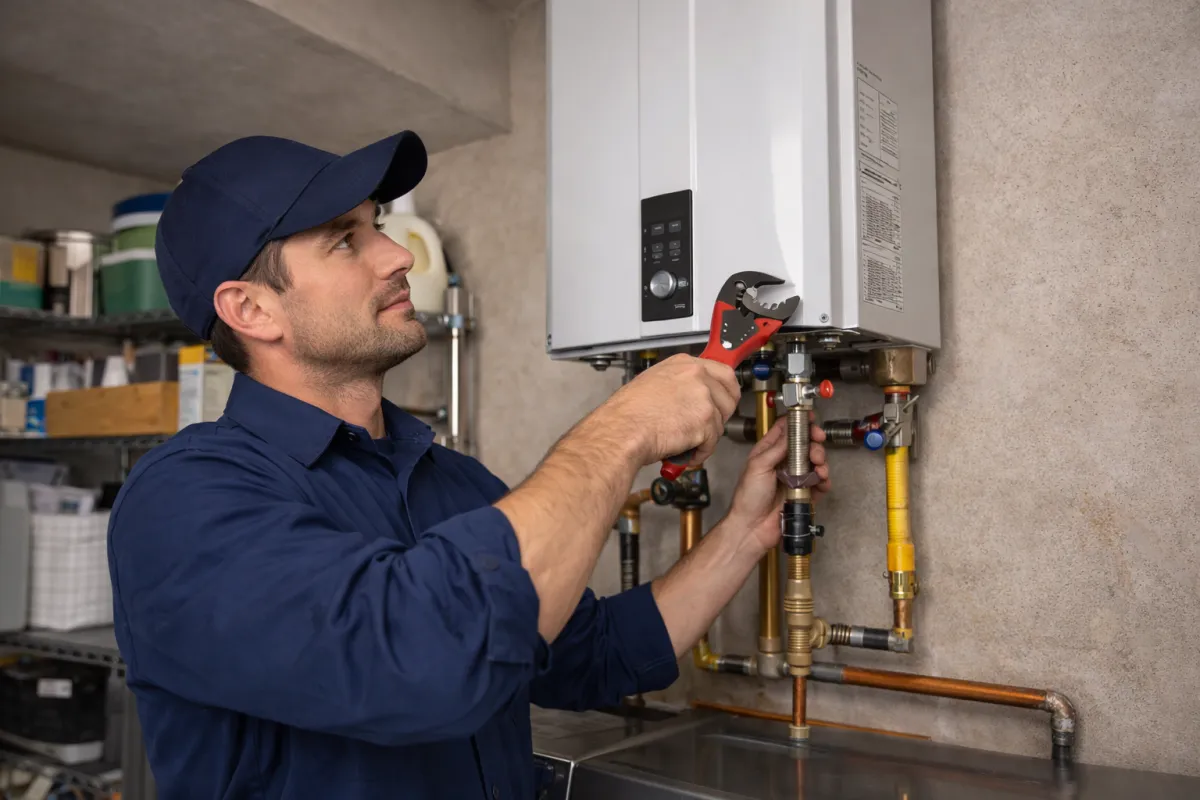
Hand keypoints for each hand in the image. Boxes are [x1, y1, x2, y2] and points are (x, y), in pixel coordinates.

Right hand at [589, 354, 740, 465]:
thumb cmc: (627, 413)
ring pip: (721, 421)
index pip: (724, 372)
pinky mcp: (705, 419)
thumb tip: (689, 397)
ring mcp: (703, 396)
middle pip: (729, 396)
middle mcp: (696, 375)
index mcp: (683, 364)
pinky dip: (700, 451)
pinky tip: (684, 450)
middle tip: (704, 427)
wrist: (621, 430)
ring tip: (684, 440)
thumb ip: (678, 384)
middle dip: (720, 416)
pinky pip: (713, 441)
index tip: (724, 400)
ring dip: (706, 436)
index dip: (726, 391)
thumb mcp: (654, 383)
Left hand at [726, 413, 828, 551]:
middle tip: (817, 443)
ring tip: (818, 466)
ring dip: (821, 461)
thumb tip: (790, 430)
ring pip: (815, 462)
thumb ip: (777, 447)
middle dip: (814, 442)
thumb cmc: (748, 498)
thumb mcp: (758, 466)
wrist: (752, 527)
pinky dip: (824, 480)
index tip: (810, 419)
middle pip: (805, 444)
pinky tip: (821, 480)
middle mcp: (782, 462)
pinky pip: (819, 483)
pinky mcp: (804, 492)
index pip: (785, 430)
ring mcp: (794, 477)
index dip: (799, 422)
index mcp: (768, 452)